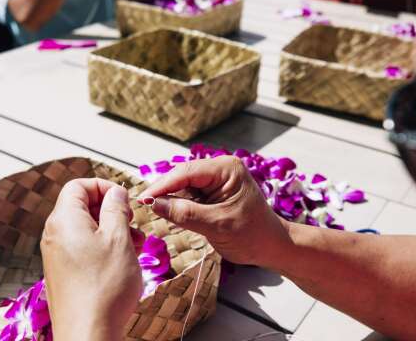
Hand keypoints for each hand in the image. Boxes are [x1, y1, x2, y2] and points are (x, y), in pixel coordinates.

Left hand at [41, 179, 143, 340]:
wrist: (88, 334)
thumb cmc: (103, 290)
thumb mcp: (119, 239)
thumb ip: (116, 209)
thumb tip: (115, 192)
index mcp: (64, 220)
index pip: (78, 186)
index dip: (103, 187)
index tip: (123, 199)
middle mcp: (54, 235)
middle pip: (81, 206)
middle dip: (111, 210)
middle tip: (132, 224)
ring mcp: (57, 255)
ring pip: (85, 229)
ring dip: (111, 230)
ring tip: (135, 246)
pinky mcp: (63, 273)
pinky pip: (82, 248)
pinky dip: (103, 247)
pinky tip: (122, 262)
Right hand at [139, 156, 289, 267]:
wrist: (272, 246)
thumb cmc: (252, 235)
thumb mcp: (217, 225)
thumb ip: (185, 213)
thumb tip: (154, 204)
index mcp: (226, 169)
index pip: (186, 172)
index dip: (162, 186)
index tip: (142, 199)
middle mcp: (221, 169)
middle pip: (182, 176)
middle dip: (164, 191)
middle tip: (143, 207)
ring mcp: (217, 179)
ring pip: (184, 186)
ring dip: (171, 199)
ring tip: (154, 212)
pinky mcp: (214, 192)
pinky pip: (190, 195)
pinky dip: (180, 205)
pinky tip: (170, 214)